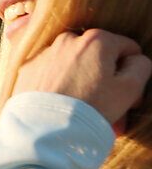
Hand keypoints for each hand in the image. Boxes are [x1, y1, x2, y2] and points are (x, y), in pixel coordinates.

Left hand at [14, 29, 150, 126]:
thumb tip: (135, 59)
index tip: (130, 97)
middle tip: (113, 111)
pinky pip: (54, 75)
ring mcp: (45, 53)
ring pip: (76, 69)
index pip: (128, 50)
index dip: (133, 73)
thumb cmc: (92, 107)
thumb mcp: (130, 88)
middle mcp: (68, 39)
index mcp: (97, 39)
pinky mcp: (28, 69)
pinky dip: (64, 89)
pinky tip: (67, 110)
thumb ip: (141, 67)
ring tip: (90, 115)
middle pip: (99, 60)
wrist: (44, 128)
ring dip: (87, 88)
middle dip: (109, 84)